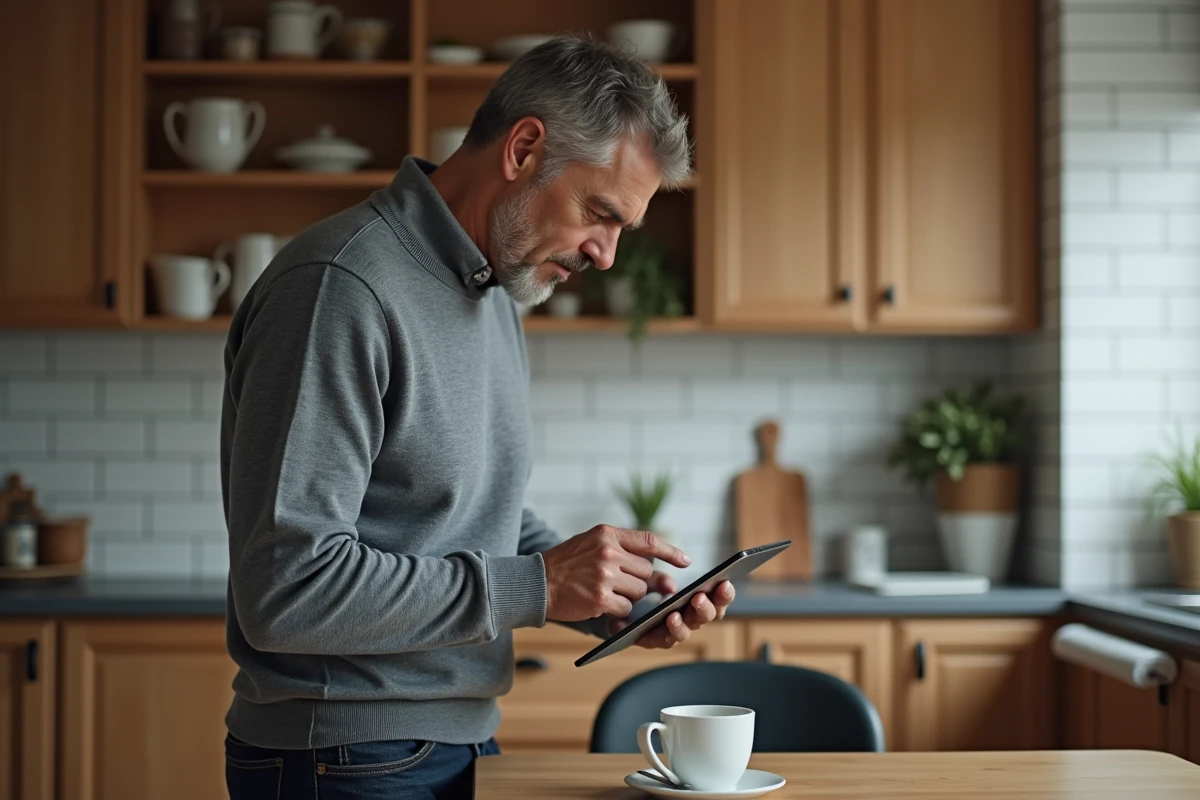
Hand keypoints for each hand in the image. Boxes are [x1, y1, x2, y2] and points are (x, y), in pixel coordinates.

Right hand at [542, 525, 690, 621]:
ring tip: (603, 590)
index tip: (685, 561)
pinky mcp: (600, 598)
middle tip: (616, 582)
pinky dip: (617, 611)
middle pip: (646, 571)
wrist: (536, 582)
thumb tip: (666, 580)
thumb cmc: (567, 564)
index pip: (649, 540)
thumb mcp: (593, 545)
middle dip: (637, 581)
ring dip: (627, 597)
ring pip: (639, 591)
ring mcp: (604, 575)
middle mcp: (608, 552)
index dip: (670, 552)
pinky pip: (626, 608)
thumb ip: (626, 554)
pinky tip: (599, 603)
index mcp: (607, 534)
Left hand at [609, 574, 736, 649]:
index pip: (716, 598)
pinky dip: (668, 632)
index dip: (724, 594)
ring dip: (684, 622)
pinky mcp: (655, 640)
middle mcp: (687, 617)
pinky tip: (669, 619)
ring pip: (687, 630)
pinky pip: (666, 640)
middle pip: (706, 616)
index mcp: (694, 599)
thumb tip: (671, 586)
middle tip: (699, 596)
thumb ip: (660, 580)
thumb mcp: (649, 579)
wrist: (611, 606)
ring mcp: (673, 630)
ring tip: (677, 613)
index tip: (725, 583)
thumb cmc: (638, 588)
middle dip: (706, 607)